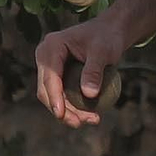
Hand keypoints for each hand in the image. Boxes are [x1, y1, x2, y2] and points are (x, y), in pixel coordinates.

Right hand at [36, 13, 122, 127]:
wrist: (109, 32)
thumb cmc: (107, 38)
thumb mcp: (103, 51)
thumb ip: (95, 71)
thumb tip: (89, 94)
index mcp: (51, 47)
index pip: (49, 76)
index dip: (54, 97)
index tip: (61, 114)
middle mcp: (46, 57)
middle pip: (46, 90)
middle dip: (61, 110)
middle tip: (81, 123)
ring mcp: (50, 67)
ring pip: (53, 96)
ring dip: (68, 112)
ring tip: (92, 120)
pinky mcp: (58, 76)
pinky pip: (62, 96)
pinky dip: (73, 107)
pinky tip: (89, 116)